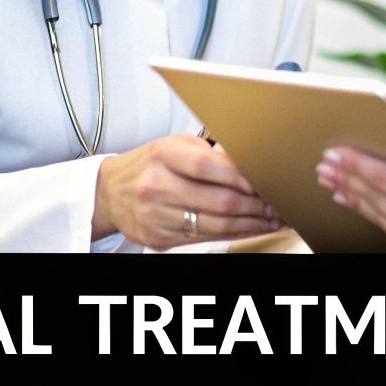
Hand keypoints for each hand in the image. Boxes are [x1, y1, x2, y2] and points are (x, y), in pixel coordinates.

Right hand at [93, 135, 280, 247]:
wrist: (110, 192)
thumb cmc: (150, 165)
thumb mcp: (176, 147)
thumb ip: (211, 154)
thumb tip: (252, 167)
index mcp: (163, 155)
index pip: (208, 166)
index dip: (241, 177)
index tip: (263, 183)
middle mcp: (156, 185)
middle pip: (217, 201)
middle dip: (254, 205)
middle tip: (276, 205)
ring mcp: (155, 215)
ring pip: (214, 224)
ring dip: (249, 224)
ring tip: (270, 219)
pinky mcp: (157, 238)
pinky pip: (203, 238)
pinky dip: (231, 234)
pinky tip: (248, 229)